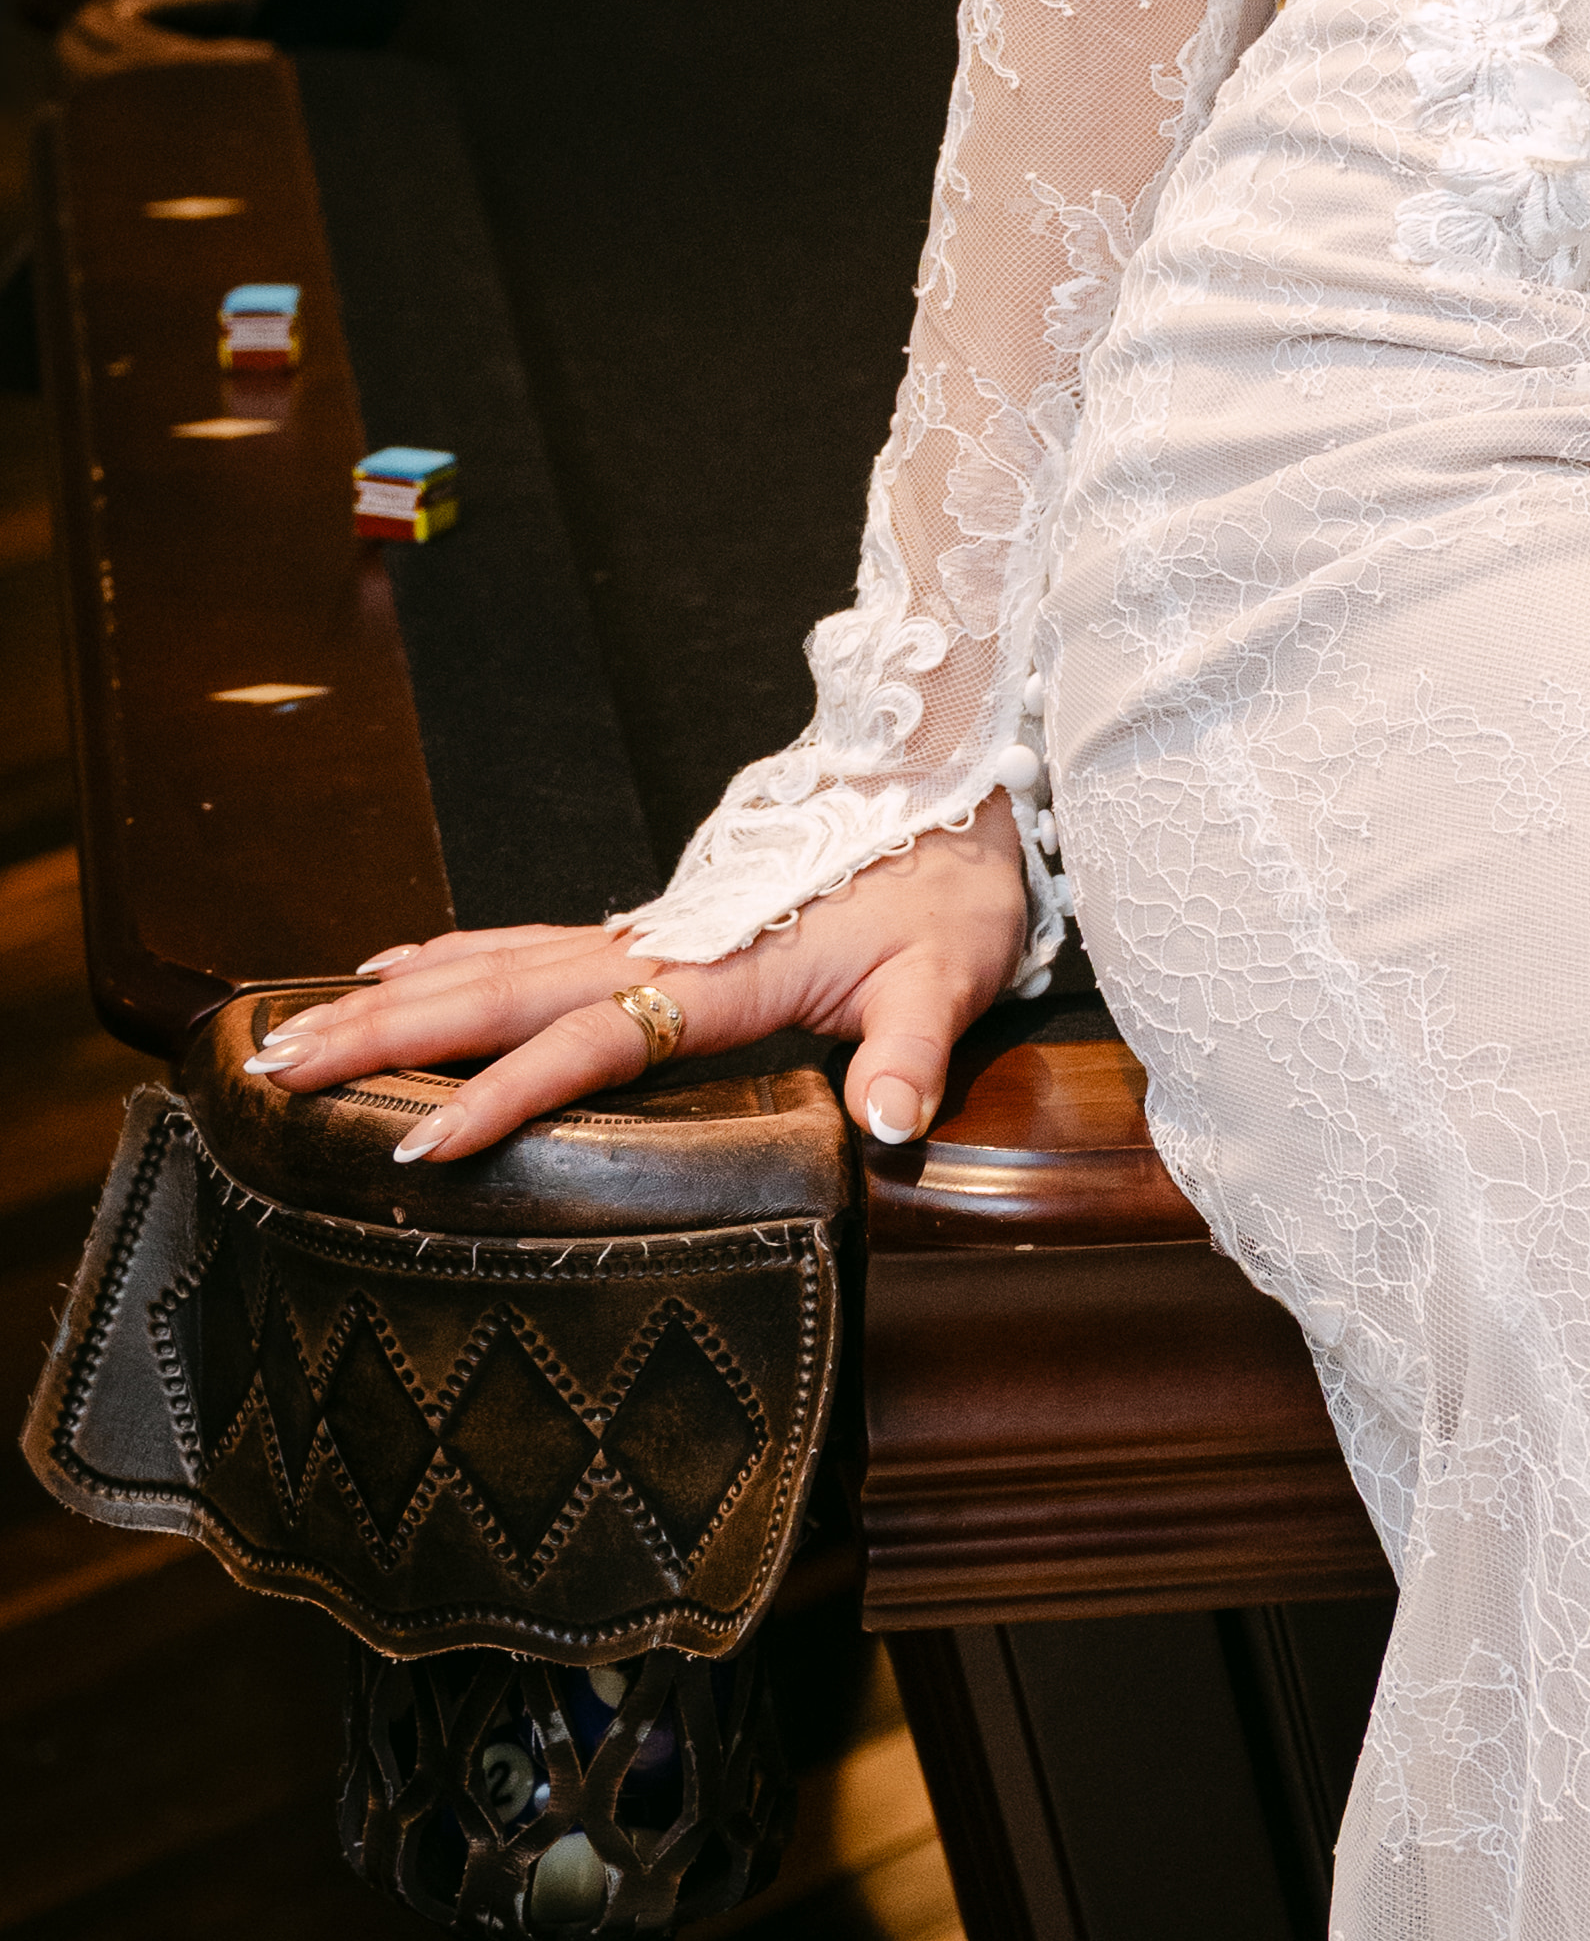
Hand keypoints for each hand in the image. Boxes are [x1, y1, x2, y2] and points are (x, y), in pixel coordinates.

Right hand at [256, 809, 1031, 1174]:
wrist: (960, 795)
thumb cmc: (955, 893)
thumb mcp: (951, 976)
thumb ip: (912, 1053)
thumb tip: (888, 1127)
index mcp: (721, 973)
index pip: (592, 1041)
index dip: (507, 1095)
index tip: (421, 1144)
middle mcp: (663, 946)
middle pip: (499, 993)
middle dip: (385, 1036)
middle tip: (277, 1071)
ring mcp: (649, 932)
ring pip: (494, 964)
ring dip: (394, 1000)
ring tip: (293, 1032)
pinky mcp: (655, 928)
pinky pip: (526, 946)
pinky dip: (450, 960)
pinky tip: (396, 971)